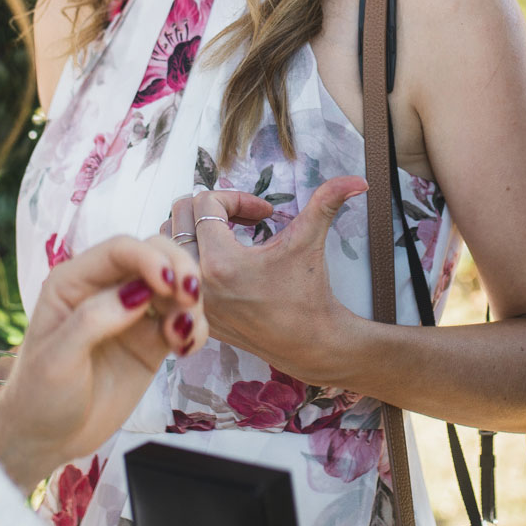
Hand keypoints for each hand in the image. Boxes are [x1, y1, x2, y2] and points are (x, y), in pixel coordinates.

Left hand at [0, 234, 202, 488]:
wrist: (47, 439)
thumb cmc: (39, 395)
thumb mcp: (57, 358)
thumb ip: (94, 319)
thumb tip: (139, 293)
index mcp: (74, 281)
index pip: (121, 250)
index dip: (150, 258)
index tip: (170, 285)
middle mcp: (106, 289)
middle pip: (156, 256)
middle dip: (180, 270)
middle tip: (191, 300)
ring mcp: (133, 315)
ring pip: (176, 286)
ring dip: (191, 303)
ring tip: (184, 338)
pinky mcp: (152, 342)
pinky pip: (184, 321)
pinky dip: (196, 328)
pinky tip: (187, 349)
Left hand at [165, 177, 367, 382]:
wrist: (309, 346)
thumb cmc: (309, 295)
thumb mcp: (310, 242)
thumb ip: (327, 202)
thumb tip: (357, 180)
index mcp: (221, 262)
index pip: (206, 202)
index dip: (238, 198)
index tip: (265, 212)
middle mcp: (198, 282)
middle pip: (178, 215)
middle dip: (213, 208)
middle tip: (245, 219)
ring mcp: (192, 300)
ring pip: (168, 242)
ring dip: (195, 229)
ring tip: (230, 235)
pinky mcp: (192, 313)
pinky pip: (171, 271)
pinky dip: (189, 257)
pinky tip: (222, 260)